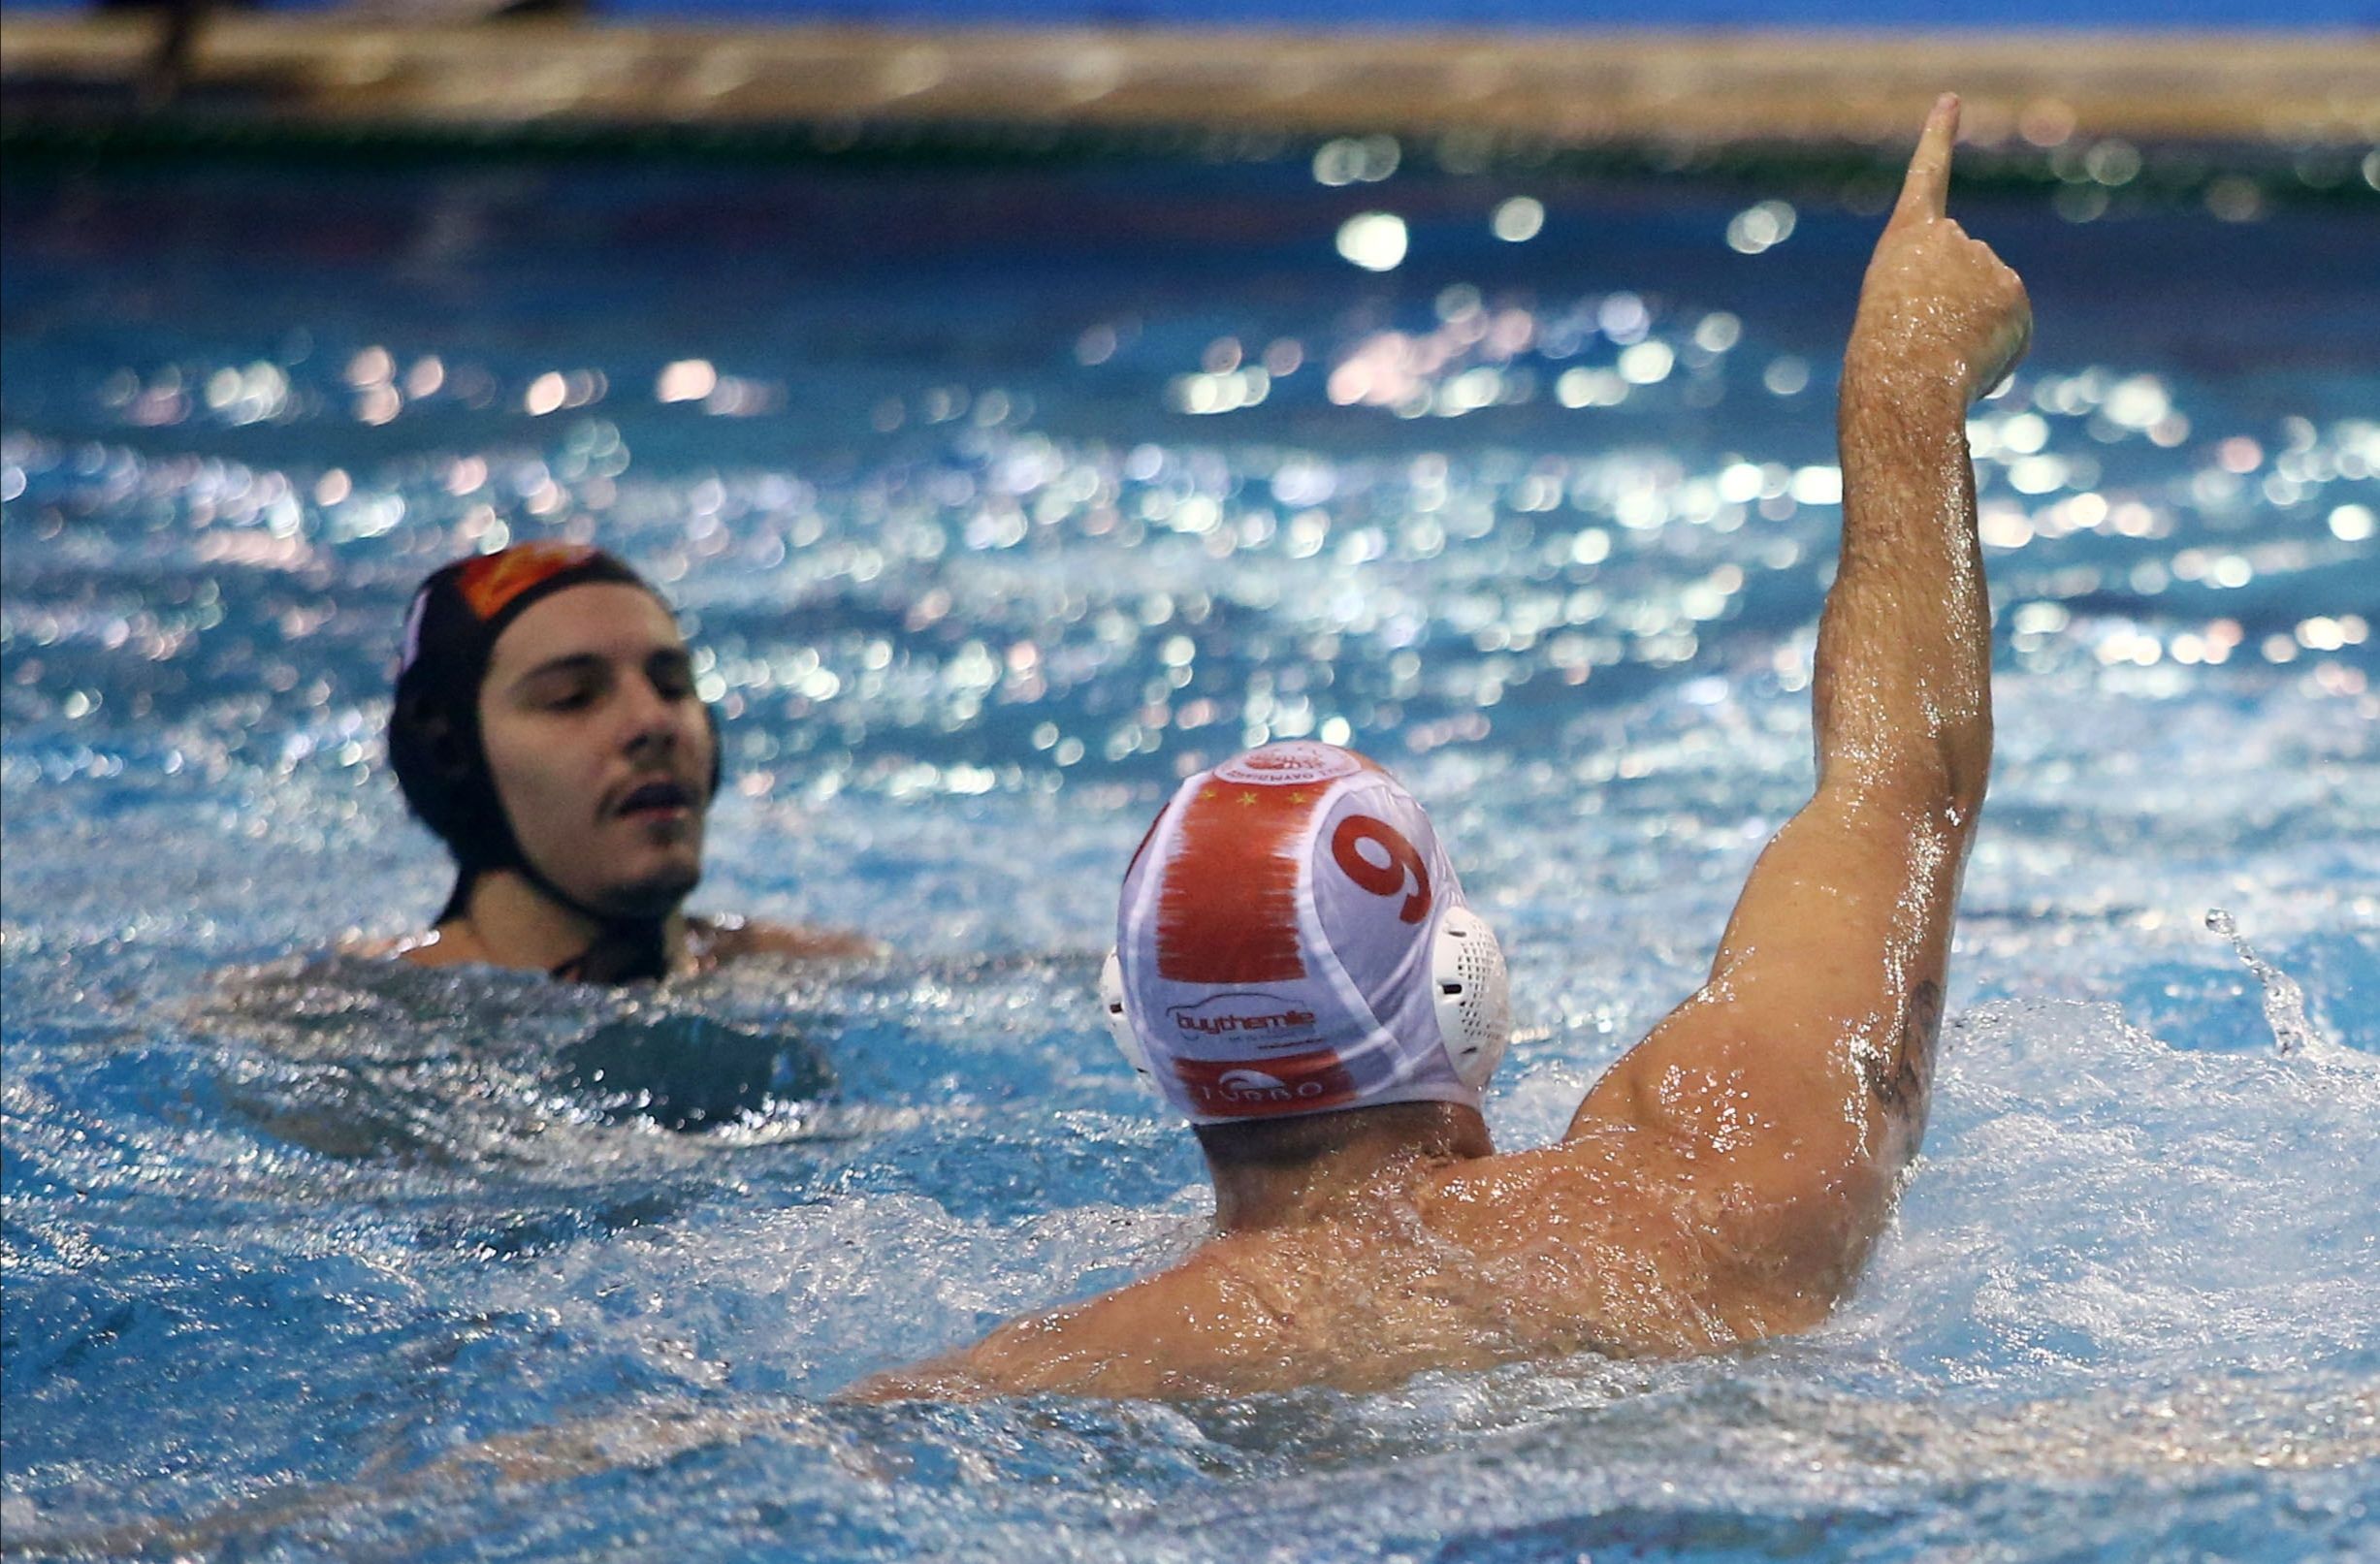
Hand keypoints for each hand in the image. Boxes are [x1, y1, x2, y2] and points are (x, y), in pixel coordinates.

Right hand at [1847, 95, 2031, 405]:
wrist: (1904, 378)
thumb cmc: (1883, 359)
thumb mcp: (1895, 318)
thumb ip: (1943, 298)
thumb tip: (1990, 311)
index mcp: (1907, 236)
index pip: (1925, 176)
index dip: (1938, 138)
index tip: (1950, 100)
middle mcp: (1951, 236)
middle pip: (1961, 272)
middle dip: (1952, 307)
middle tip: (1925, 337)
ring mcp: (1988, 260)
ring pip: (1988, 303)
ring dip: (1972, 333)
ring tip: (1942, 352)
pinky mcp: (2015, 291)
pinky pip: (2011, 331)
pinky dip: (1996, 354)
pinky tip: (1972, 362)